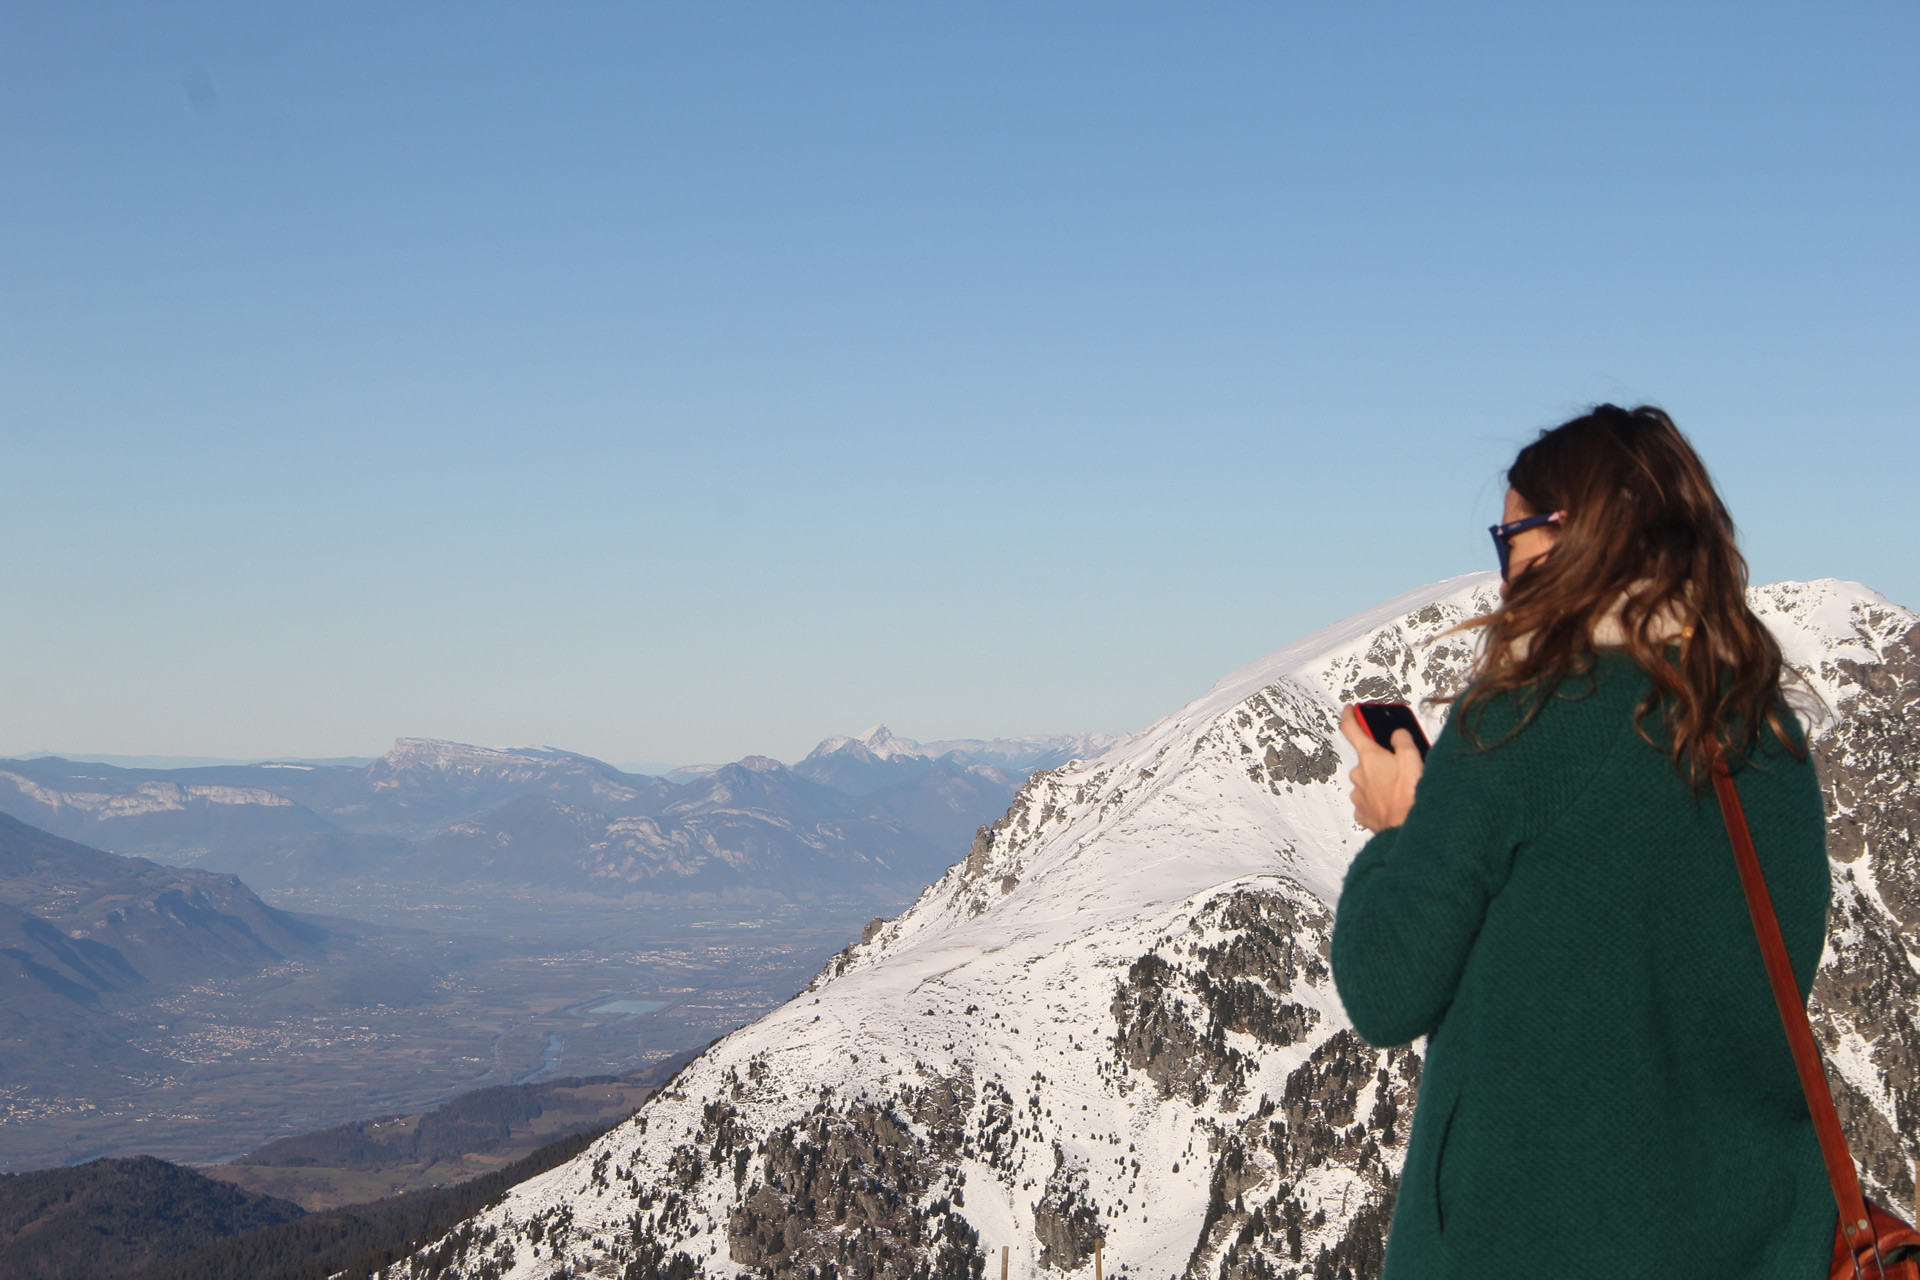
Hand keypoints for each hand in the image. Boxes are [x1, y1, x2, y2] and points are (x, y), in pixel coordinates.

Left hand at [1340, 706, 1423, 832]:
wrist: (1408, 831)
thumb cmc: (1410, 798)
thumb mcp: (1414, 759)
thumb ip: (1403, 740)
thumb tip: (1397, 735)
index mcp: (1370, 757)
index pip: (1352, 729)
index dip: (1351, 716)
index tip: (1350, 710)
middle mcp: (1359, 775)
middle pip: (1367, 760)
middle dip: (1382, 762)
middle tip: (1401, 769)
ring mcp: (1358, 794)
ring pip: (1368, 781)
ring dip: (1381, 782)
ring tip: (1401, 790)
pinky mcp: (1362, 812)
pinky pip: (1368, 801)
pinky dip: (1379, 800)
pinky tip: (1393, 803)